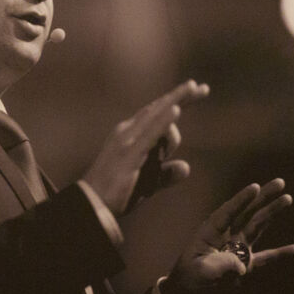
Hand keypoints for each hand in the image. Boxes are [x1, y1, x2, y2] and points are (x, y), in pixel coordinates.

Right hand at [82, 80, 209, 215]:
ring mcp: (127, 141)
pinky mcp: (129, 153)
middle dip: (180, 96)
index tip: (198, 90)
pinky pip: (150, 134)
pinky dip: (163, 121)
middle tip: (202, 87)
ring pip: (155, 116)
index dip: (177, 101)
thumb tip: (186, 167)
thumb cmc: (116, 193)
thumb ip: (165, 174)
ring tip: (193, 89)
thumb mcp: (147, 182)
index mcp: (130, 136)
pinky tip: (176, 110)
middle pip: (157, 109)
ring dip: (174, 101)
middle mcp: (127, 132)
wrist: (91, 205)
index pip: (156, 114)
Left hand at [164, 178, 293, 293]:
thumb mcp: (201, 271)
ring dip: (272, 213)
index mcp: (210, 233)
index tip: (255, 187)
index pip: (228, 212)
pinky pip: (266, 257)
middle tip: (280, 182)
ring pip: (258, 226)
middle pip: (247, 213)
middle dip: (263, 198)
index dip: (241, 200)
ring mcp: (237, 248)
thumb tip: (242, 265)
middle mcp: (226, 236)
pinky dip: (280, 253)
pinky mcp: (245, 263)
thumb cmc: (190, 280)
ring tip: (288, 198)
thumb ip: (221, 265)